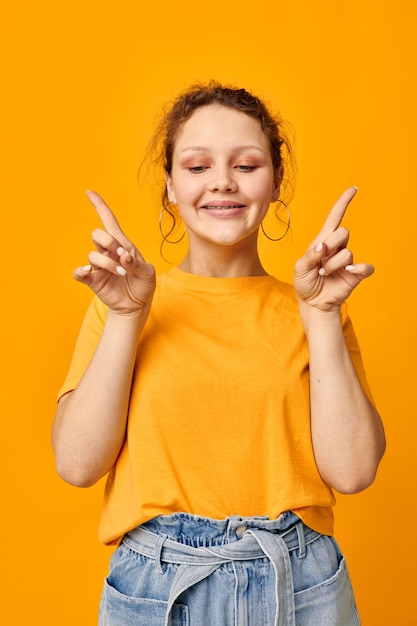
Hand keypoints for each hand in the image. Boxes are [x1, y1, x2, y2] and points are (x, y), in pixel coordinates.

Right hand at [73, 191, 155, 314]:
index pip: (108, 221)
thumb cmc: (143, 284)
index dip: (99, 206)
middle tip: (123, 258)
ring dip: (108, 263)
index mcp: (122, 244)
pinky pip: (79, 272)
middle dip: (110, 243)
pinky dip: (81, 271)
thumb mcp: (148, 273)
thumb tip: (123, 257)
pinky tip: (88, 272)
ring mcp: (99, 266)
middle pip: (97, 234)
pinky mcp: (93, 280)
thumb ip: (136, 263)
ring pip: (93, 254)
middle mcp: (108, 252)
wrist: (138, 304)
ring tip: (122, 274)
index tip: (89, 192)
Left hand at [294, 187, 373, 311]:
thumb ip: (309, 255)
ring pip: (347, 252)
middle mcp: (337, 248)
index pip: (335, 218)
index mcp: (323, 241)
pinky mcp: (356, 274)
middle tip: (320, 261)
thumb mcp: (300, 268)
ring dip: (332, 265)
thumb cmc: (306, 282)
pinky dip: (358, 269)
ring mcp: (347, 261)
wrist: (312, 302)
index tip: (353, 189)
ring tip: (323, 274)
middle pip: (343, 232)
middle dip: (330, 245)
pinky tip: (348, 273)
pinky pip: (365, 267)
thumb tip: (323, 247)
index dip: (343, 203)